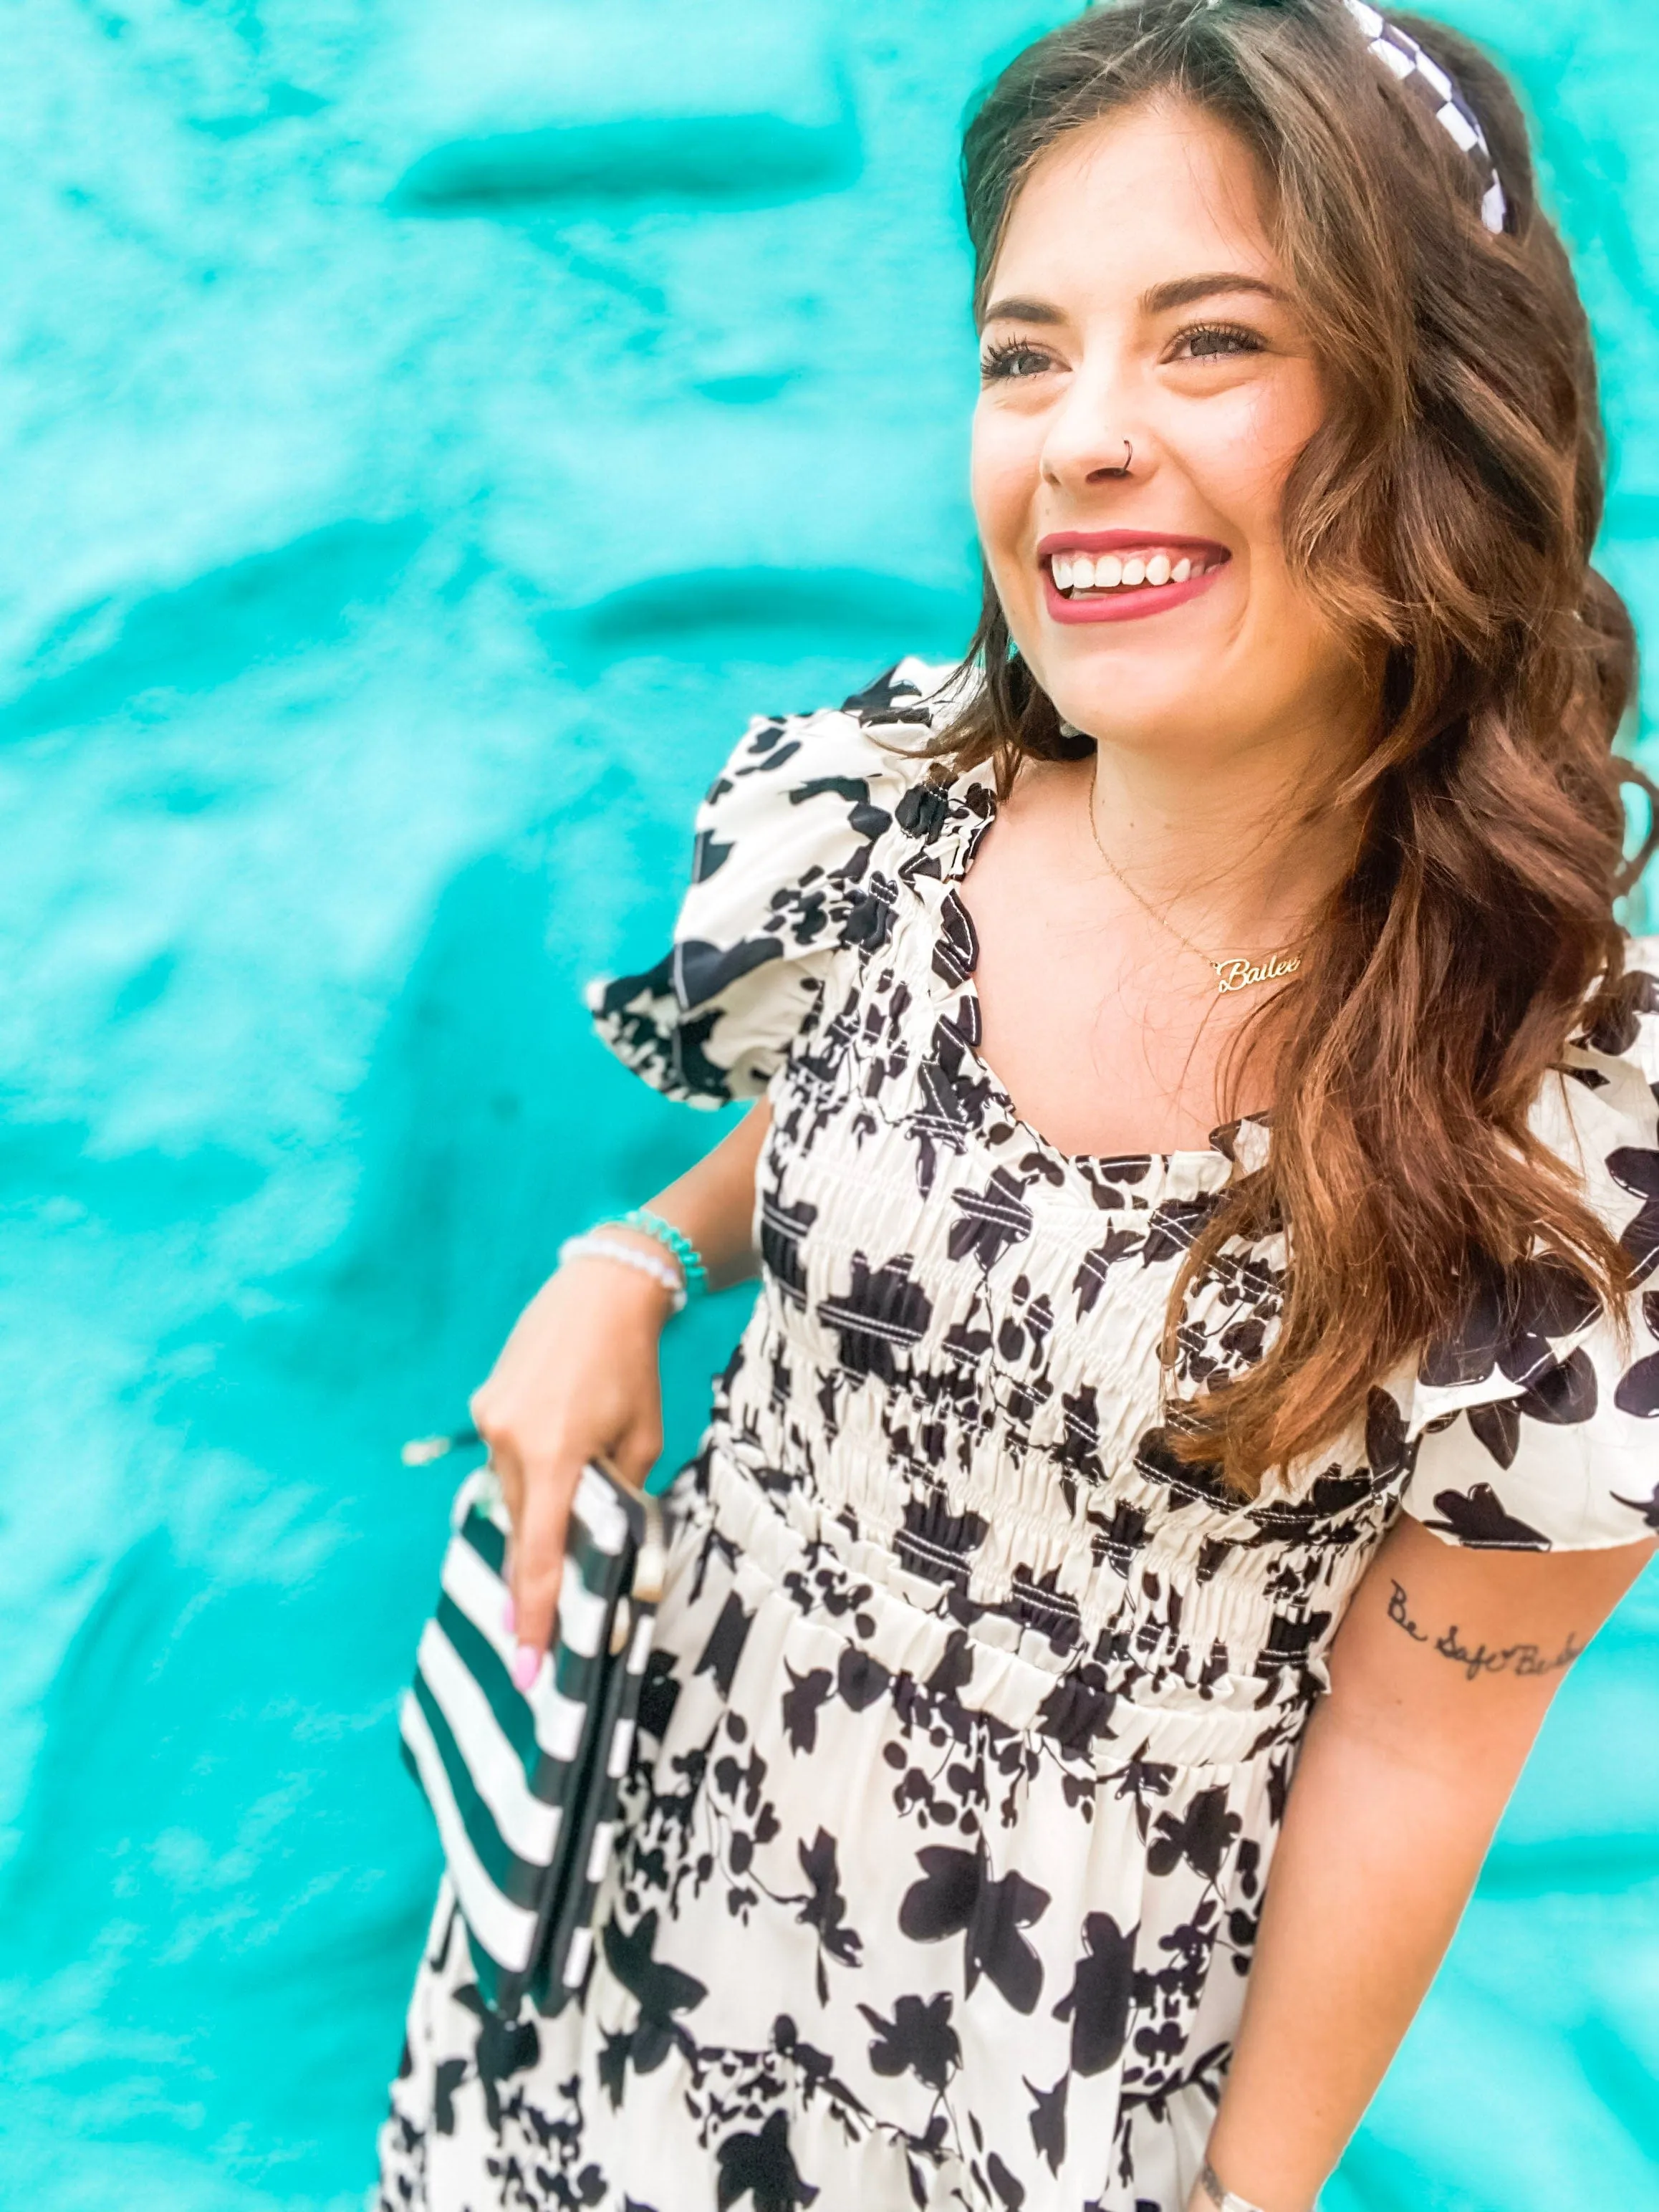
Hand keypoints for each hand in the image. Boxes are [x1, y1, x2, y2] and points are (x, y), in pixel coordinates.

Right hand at [470, 1243, 672, 1682]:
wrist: (599, 1290)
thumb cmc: (632, 1365)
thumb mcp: (644, 1437)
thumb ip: (621, 1493)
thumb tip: (605, 1538)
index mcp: (554, 1454)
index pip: (542, 1553)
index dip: (536, 1615)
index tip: (528, 1665)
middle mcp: (509, 1441)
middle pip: (522, 1530)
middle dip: (531, 1582)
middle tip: (531, 1642)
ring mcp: (490, 1422)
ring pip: (510, 1498)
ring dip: (531, 1527)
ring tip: (542, 1568)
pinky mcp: (487, 1406)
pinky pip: (504, 1464)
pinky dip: (525, 1483)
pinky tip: (546, 1482)